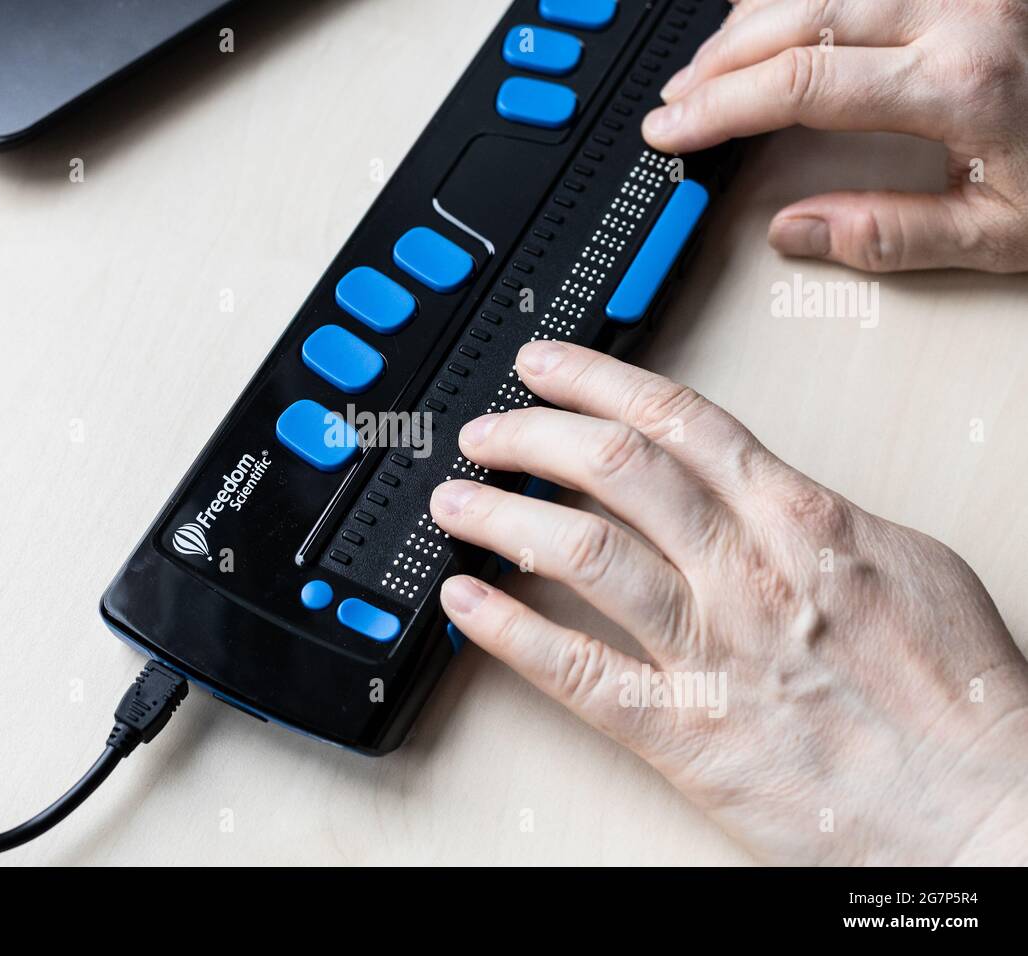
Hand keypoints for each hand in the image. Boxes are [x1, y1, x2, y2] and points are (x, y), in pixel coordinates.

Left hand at [432, 340, 1027, 864]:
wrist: (983, 807)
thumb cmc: (957, 693)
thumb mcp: (904, 561)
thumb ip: (814, 513)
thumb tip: (748, 482)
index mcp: (802, 519)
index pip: (677, 419)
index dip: (594, 381)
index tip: (545, 365)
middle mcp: (746, 571)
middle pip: (614, 469)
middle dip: (532, 436)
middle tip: (485, 432)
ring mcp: (710, 649)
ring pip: (582, 553)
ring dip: (503, 518)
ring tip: (456, 501)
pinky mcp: (684, 730)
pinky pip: (575, 671)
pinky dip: (508, 631)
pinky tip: (464, 604)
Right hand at [642, 0, 1027, 272]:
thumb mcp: (1006, 232)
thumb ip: (892, 236)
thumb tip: (798, 234)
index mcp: (963, 81)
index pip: (801, 85)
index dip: (720, 109)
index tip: (673, 131)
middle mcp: (961, 10)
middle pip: (799, 17)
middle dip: (720, 62)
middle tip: (675, 101)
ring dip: (751, 22)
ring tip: (708, 66)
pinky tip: (771, 18)